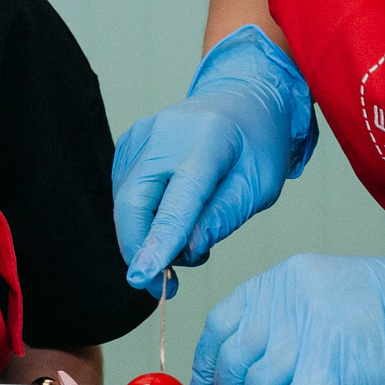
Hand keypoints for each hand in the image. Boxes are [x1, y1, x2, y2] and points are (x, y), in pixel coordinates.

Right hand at [112, 26, 316, 289]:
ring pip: (124, 203)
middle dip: (140, 251)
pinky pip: (124, 192)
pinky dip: (142, 217)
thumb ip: (225, 216)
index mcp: (207, 140)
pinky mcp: (130, 142)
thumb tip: (190, 249)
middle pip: (134, 203)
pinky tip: (173, 218)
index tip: (143, 277)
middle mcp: (165, 133)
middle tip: (165, 285)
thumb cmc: (257, 145)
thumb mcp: (260, 185)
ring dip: (145, 237)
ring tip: (189, 241)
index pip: (176, 201)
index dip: (159, 242)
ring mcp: (143, 134)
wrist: (243, 100)